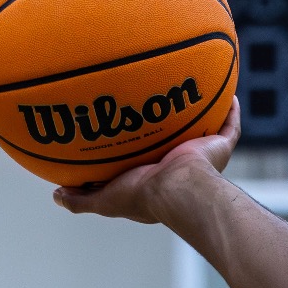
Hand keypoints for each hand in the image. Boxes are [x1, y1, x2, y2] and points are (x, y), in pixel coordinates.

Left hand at [53, 99, 241, 223]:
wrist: (179, 190)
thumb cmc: (143, 196)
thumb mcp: (104, 200)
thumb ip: (81, 199)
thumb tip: (56, 195)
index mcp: (156, 178)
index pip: (145, 158)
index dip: (137, 144)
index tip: (124, 126)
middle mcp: (179, 165)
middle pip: (174, 140)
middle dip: (167, 123)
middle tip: (154, 99)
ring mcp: (201, 156)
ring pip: (203, 129)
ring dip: (200, 112)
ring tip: (192, 86)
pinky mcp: (219, 147)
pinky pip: (230, 124)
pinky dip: (231, 109)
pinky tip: (228, 91)